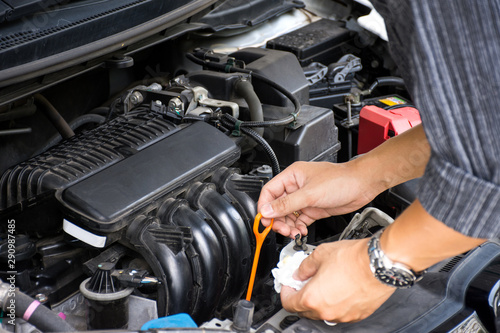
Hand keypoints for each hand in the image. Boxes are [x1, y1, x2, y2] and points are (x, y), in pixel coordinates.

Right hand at [257, 161, 380, 237]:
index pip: (270, 191)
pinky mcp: (314, 208)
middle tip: (281, 229)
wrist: (362, 185)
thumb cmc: (340, 180)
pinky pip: (300, 220)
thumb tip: (268, 210)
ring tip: (292, 232)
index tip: (265, 220)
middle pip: (277, 206)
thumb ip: (287, 204)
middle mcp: (296, 187)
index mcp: (292, 176)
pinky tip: (300, 232)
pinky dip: (298, 228)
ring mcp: (305, 198)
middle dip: (277, 219)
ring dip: (288, 226)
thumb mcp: (310, 193)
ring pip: (288, 215)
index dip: (265, 206)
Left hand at [280, 239, 394, 321]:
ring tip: (324, 282)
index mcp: (312, 298)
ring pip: (323, 312)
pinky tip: (339, 287)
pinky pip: (339, 312)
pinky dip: (335, 303)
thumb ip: (304, 267)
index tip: (288, 284)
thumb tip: (299, 272)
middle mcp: (326, 311)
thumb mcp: (320, 254)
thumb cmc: (353, 258)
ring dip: (319, 300)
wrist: (380, 263)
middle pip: (304, 310)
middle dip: (301, 296)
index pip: (288, 303)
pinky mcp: (357, 315)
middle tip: (304, 282)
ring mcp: (342, 315)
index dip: (285, 291)